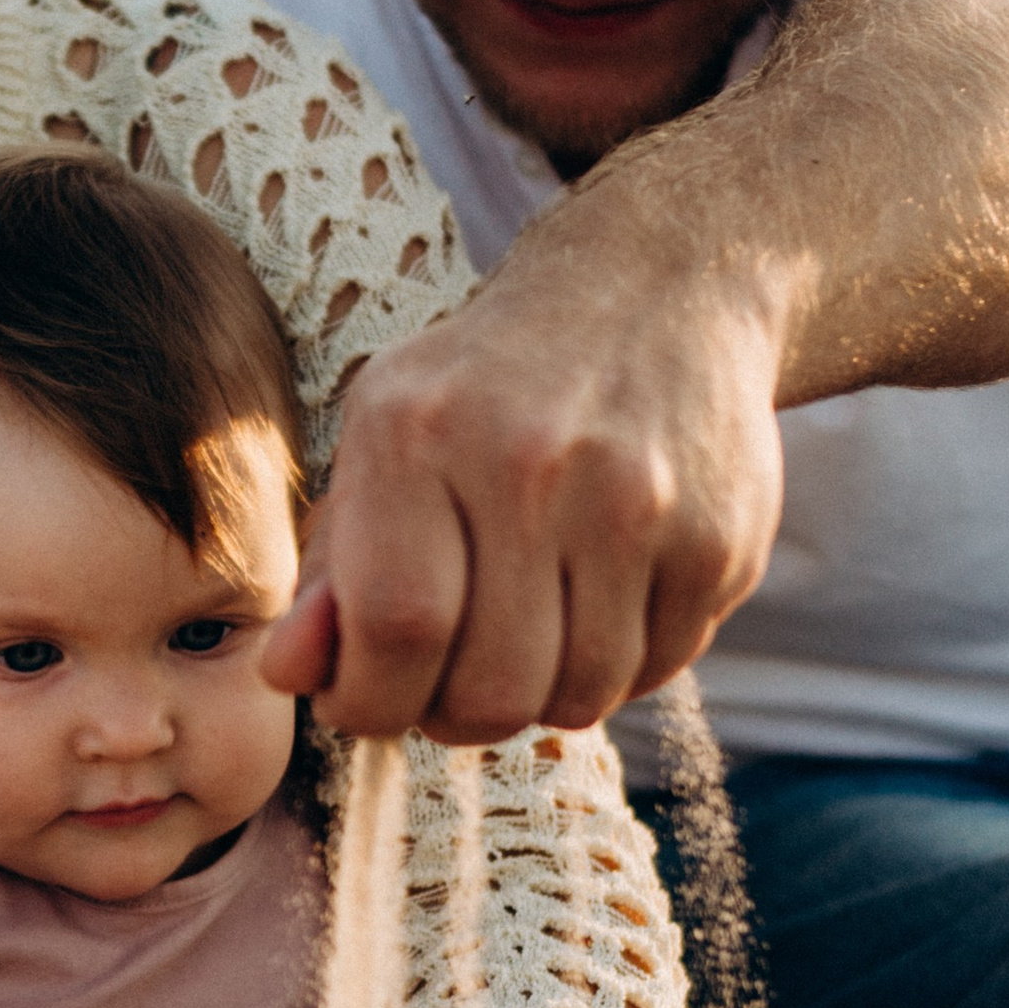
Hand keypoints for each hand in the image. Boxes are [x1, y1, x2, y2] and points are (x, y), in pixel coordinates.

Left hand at [262, 221, 784, 739]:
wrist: (655, 291)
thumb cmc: (486, 390)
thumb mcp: (384, 440)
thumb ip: (331, 569)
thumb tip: (288, 675)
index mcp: (418, 431)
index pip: (393, 629)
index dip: (369, 700)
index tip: (363, 699)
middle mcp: (531, 461)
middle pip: (490, 688)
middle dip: (452, 716)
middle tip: (447, 680)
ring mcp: (638, 502)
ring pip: (578, 697)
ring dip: (538, 699)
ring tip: (523, 636)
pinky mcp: (719, 539)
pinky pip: (655, 671)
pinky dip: (616, 668)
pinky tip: (595, 605)